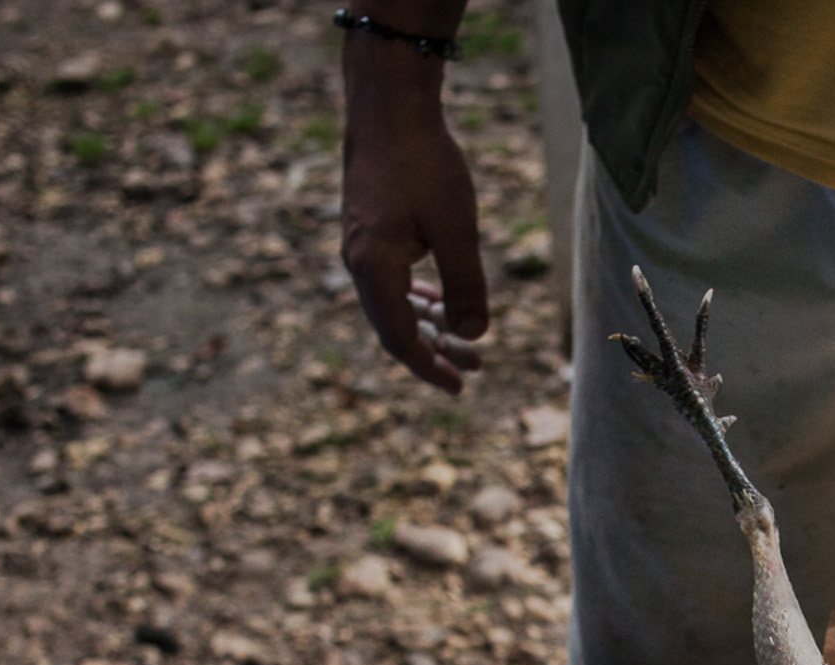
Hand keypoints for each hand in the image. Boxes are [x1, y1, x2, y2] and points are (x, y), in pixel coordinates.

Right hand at [341, 67, 486, 393]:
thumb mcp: (457, 228)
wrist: (388, 107)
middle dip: (434, 351)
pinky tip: (438, 302)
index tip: (459, 387)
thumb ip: (466, 285)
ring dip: (430, 324)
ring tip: (467, 339)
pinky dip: (417, 297)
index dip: (429, 367)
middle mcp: (359, 263)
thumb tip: (472, 335)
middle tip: (475, 368)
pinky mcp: (370, 232)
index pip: (399, 338)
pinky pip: (391, 280)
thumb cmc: (423, 162)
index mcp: (374, 268)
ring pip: (394, 304)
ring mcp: (361, 248)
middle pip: (395, 327)